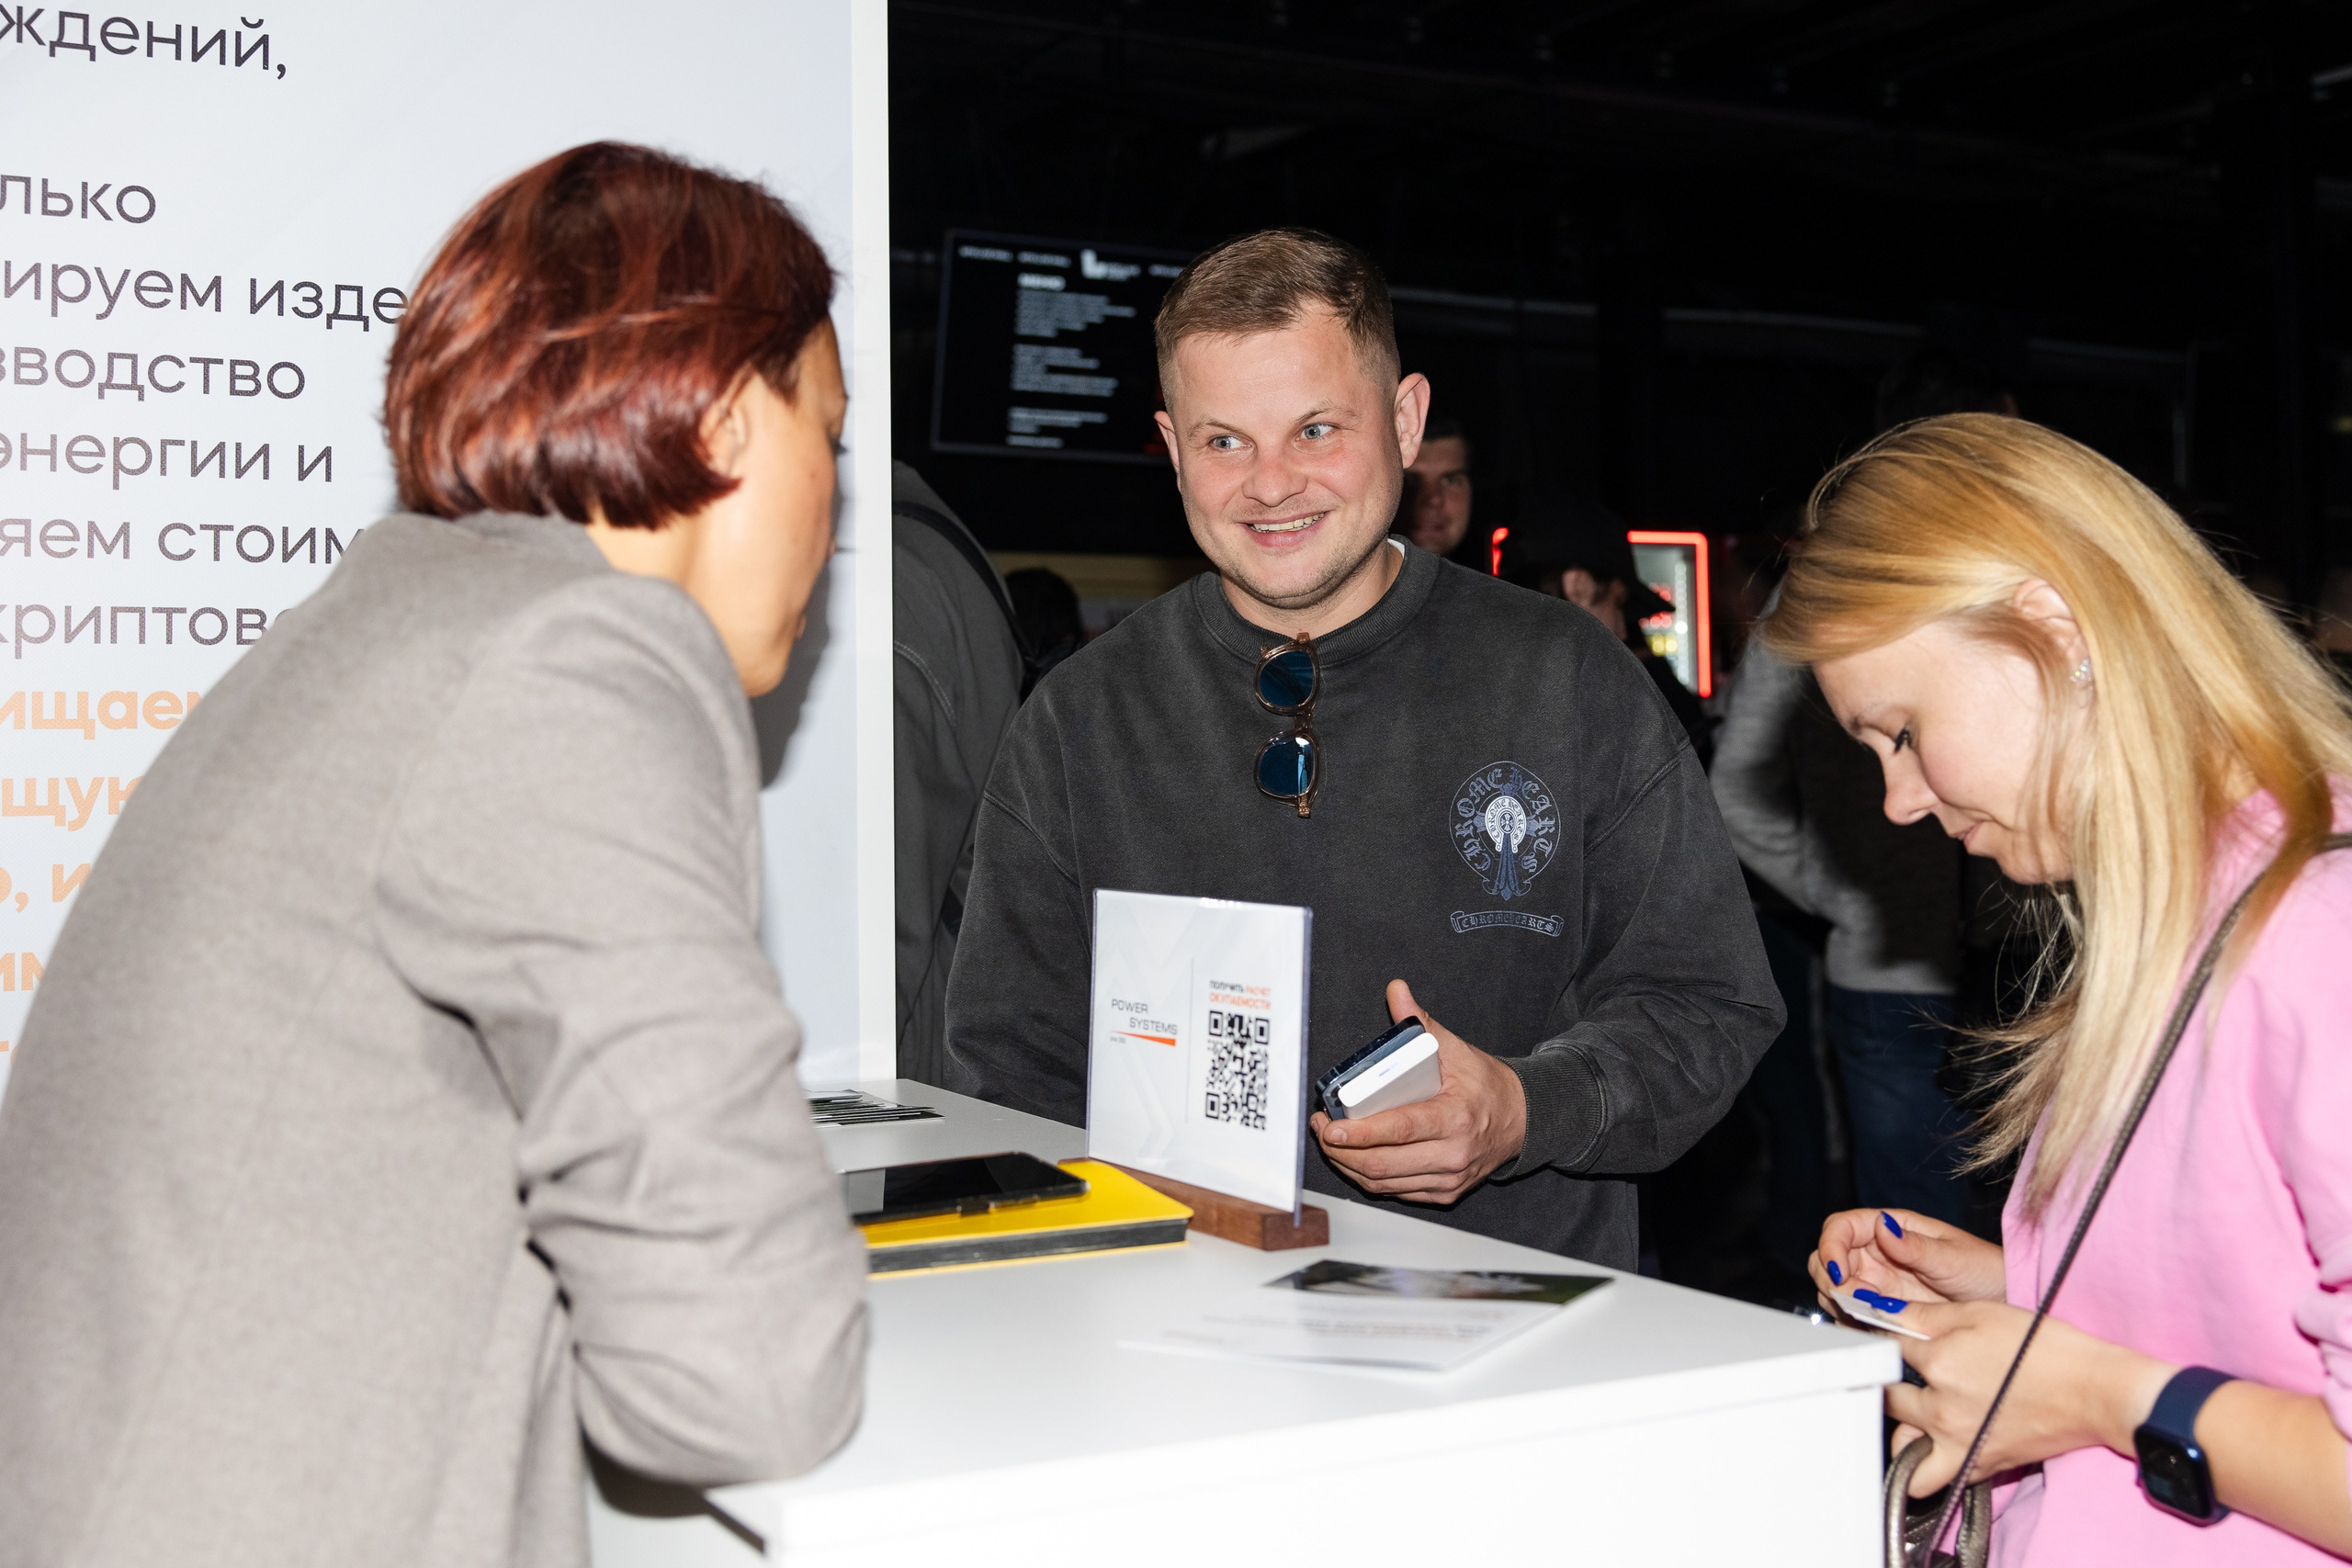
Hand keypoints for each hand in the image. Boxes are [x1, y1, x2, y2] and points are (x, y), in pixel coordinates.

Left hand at [1310, 979, 1525, 1204]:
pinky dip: (1369, 1178)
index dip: (1359, 1133)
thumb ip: (1420, 1023)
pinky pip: (1396, 1192)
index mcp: (1455, 1119)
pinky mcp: (1443, 1193)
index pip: (1399, 1130)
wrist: (1522, 1121)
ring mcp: (1448, 1180)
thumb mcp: (1456, 1050)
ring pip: (1384, 1184)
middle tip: (1322, 1130)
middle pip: (1383, 1165)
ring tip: (1331, 1143)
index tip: (1331, 1127)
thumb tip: (1397, 992)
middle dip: (1342, 1151)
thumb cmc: (1488, 1086)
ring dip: (1349, 1166)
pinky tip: (1355, 1159)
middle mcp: (1452, 1156)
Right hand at [1809, 1207, 2005, 1310]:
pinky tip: (1871, 1329)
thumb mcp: (1954, 1258)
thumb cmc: (1987, 1271)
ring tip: (1869, 1317)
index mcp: (1892, 1228)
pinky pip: (1852, 1314)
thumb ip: (1915, 1246)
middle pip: (1829, 1258)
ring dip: (1841, 1303)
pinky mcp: (1883, 1309)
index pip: (1842, 1227)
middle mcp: (1878, 1252)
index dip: (1831, 1246)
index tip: (1839, 1272)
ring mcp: (1879, 1282)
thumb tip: (1882, 1226)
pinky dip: (1852, 1322)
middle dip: (1832, 1279)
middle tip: (1856, 1301)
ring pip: (1835, 1287)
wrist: (2006, 1304)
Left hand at [1883, 1300, 2171, 1495]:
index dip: (1884, 1337)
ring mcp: (1958, 1442)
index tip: (1885, 1335)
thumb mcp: (1982, 1313)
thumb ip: (1926, 1315)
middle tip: (1906, 1371)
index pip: (1886, 1347)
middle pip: (1888, 1395)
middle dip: (1890, 1380)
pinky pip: (1932, 1477)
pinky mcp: (1978, 1466)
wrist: (2093, 1391)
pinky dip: (1923, 1466)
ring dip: (1899, 1429)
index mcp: (1939, 1363)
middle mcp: (1941, 1408)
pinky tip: (1931, 1444)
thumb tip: (1885, 1312)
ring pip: (1900, 1445)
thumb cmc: (2046, 1348)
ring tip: (1914, 1412)